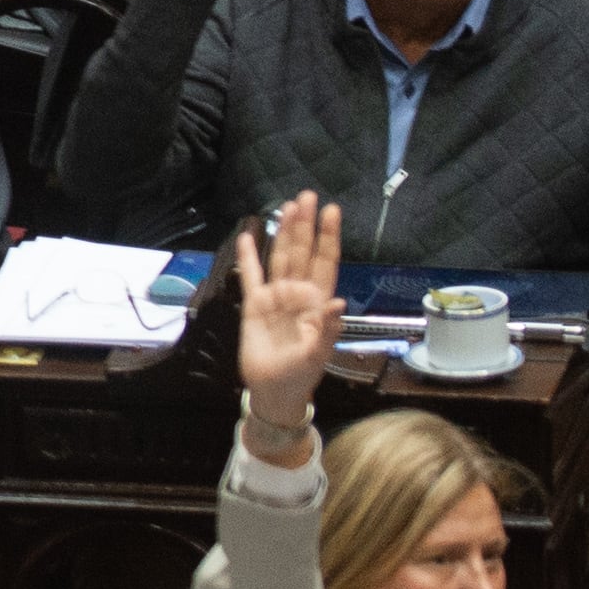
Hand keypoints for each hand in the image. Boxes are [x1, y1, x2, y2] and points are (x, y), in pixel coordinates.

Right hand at [232, 187, 343, 437]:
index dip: (329, 237)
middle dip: (305, 225)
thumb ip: (328, 329)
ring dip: (283, 232)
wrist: (273, 392)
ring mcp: (276, 297)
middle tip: (306, 196)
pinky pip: (251, 276)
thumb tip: (340, 301)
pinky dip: (249, 256)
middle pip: (302, 252)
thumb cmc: (300, 375)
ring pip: (280, 257)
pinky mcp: (254, 305)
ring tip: (286, 207)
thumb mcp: (317, 355)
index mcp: (318, 303)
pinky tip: (248, 236)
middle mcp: (298, 294)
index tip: (332, 211)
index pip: (326, 263)